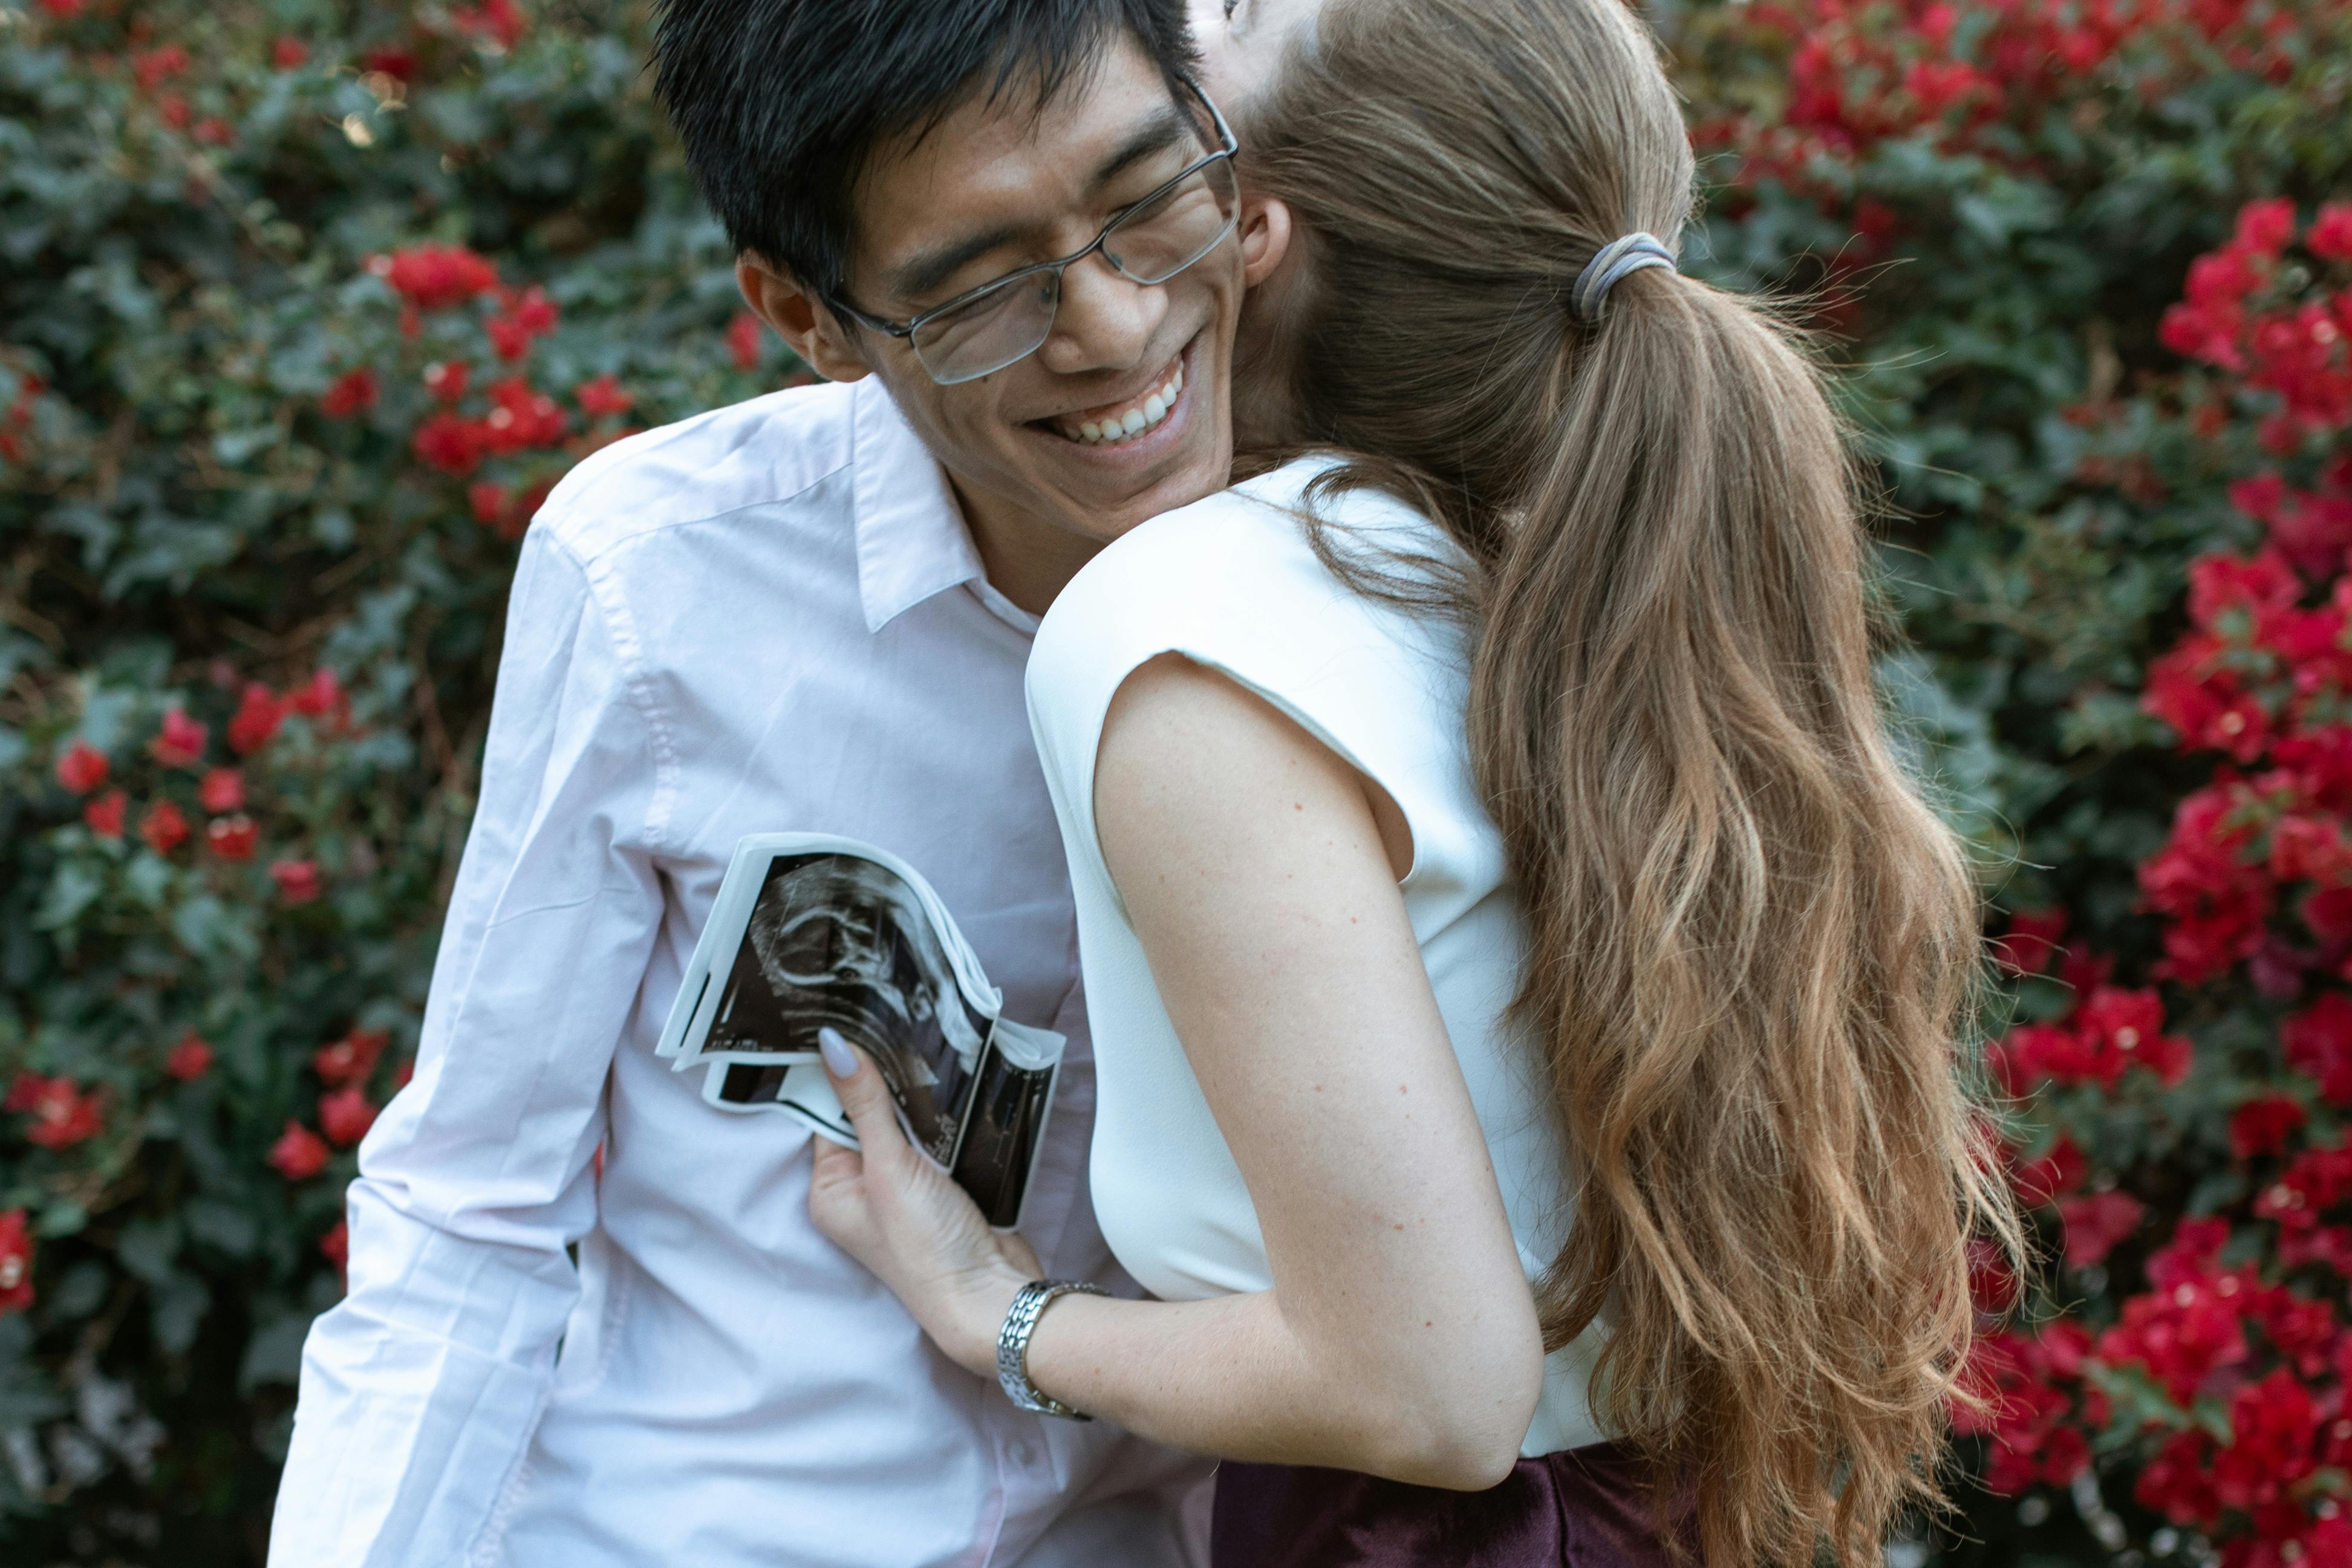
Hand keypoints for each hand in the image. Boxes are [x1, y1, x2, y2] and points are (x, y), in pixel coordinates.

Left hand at [806, 1028, 1041, 1376]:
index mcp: (831, 1190)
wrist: (991, 1296)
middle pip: (865, 1116)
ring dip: (918, 1097)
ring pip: (904, 1124)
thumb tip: (831, 1046)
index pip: (824, 1115)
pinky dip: (945, 1116)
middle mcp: (862, 1190)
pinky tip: (956, 1084)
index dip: (836, 1072)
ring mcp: (904, 1189)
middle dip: (881, 1079)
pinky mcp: (943, 1187)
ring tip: (927, 1045)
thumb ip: (864, 1104)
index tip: (849, 1020)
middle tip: (893, 1022)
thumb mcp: (889, 1168)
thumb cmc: (927, 1246)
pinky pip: (936, 1138)